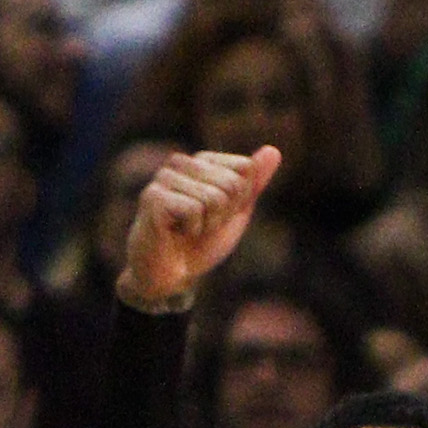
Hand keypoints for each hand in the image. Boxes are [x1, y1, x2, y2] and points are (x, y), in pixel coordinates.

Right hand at [118, 146, 280, 308]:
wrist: (168, 277)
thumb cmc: (200, 244)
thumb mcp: (235, 213)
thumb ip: (253, 184)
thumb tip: (274, 150)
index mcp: (201, 160)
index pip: (245, 169)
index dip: (238, 201)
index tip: (216, 216)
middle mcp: (180, 162)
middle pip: (232, 184)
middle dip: (223, 215)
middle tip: (200, 228)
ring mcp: (164, 178)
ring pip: (214, 198)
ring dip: (207, 225)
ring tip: (187, 231)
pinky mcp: (153, 197)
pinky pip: (194, 210)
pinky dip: (192, 230)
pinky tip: (174, 234)